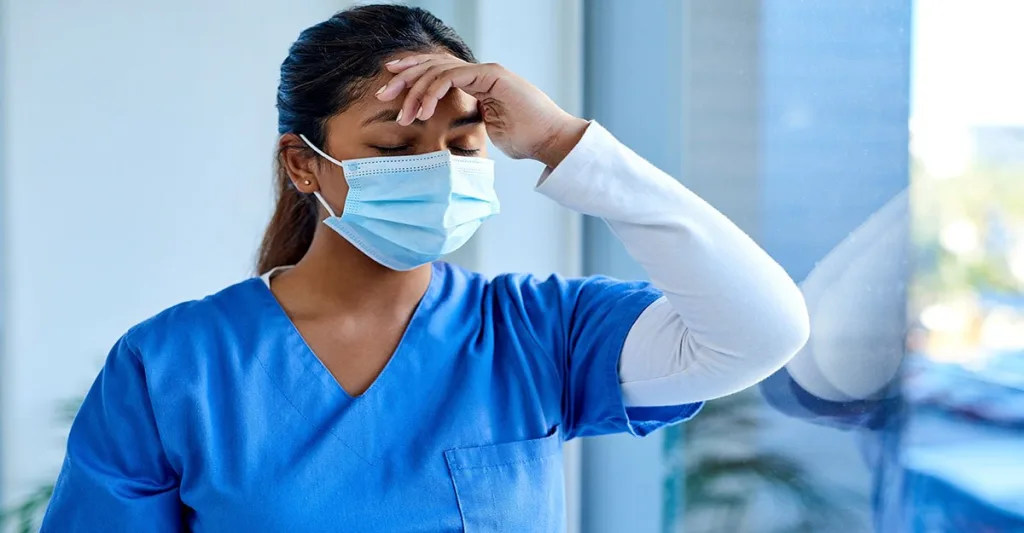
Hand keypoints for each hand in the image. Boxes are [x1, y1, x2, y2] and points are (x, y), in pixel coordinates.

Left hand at [377, 54, 588, 167]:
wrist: (551, 140)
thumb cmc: (526, 140)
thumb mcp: (487, 132)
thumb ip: (470, 125)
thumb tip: (453, 136)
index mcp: (477, 83)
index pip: (438, 73)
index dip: (412, 78)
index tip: (390, 91)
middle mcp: (479, 72)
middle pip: (432, 65)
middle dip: (404, 78)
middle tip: (382, 94)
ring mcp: (484, 70)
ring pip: (438, 69)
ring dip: (415, 91)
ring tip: (404, 113)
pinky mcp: (490, 74)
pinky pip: (451, 76)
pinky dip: (433, 92)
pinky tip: (424, 110)